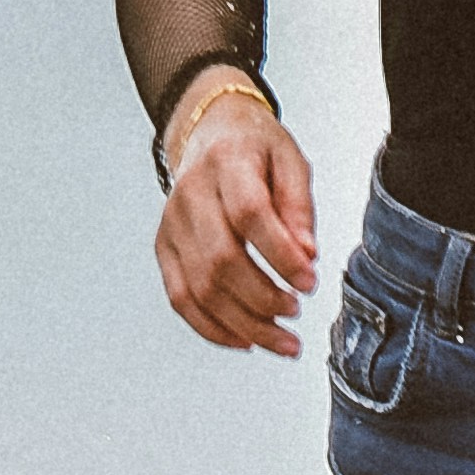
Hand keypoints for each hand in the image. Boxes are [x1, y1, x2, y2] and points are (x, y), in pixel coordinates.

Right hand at [151, 78, 317, 357]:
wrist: (210, 134)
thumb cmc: (256, 150)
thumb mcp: (291, 162)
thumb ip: (299, 207)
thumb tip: (306, 255)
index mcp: (226, 162)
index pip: (249, 215)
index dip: (280, 255)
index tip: (310, 282)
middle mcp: (190, 194)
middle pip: (220, 260)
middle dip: (263, 298)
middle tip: (296, 312)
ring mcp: (172, 224)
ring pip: (201, 289)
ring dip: (245, 324)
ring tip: (283, 340)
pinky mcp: (164, 248)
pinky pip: (181, 299)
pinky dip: (214, 329)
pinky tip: (246, 340)